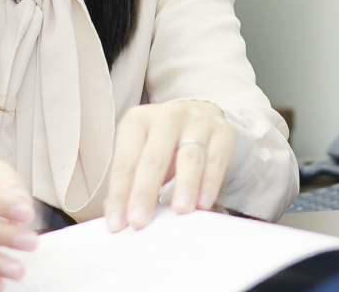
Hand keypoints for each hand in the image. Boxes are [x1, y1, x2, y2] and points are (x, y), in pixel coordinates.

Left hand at [104, 100, 234, 231]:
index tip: (116, 223)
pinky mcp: (222, 133)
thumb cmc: (163, 142)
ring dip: (185, 186)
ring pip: (190, 157)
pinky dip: (209, 183)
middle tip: (139, 221)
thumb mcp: (141, 151)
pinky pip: (215, 160)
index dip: (120, 194)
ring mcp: (197, 122)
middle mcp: (167, 117)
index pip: (125, 162)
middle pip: (154, 159)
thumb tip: (115, 214)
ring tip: (179, 210)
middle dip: (145, 192)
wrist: (200, 114)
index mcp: (138, 121)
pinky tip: (204, 203)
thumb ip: (129, 181)